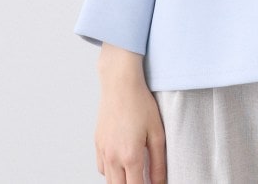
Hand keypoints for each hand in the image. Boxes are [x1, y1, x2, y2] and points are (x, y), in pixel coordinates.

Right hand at [95, 43, 166, 183]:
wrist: (120, 84)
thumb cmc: (141, 104)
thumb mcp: (157, 133)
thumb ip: (158, 163)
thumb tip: (160, 183)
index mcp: (130, 156)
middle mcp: (113, 158)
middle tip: (143, 178)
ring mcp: (103, 151)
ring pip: (109, 181)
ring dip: (121, 181)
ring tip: (135, 172)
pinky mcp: (97, 144)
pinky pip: (102, 168)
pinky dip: (111, 172)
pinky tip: (122, 163)